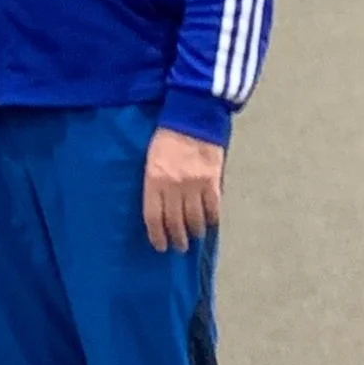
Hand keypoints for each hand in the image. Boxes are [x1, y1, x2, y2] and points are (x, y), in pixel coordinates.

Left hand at [142, 127, 223, 251]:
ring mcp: (194, 184)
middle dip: (177, 238)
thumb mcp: (150, 158)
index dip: (157, 234)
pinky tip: (209, 223)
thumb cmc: (165, 136)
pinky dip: (212, 218)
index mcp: (154, 179)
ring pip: (195, 218)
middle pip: (175, 221)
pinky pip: (213, 207)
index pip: (153, 216)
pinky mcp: (212, 180)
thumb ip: (154, 182)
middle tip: (179, 247)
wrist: (192, 117)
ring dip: (194, 231)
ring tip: (194, 237)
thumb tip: (159, 206)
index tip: (159, 246)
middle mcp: (173, 186)